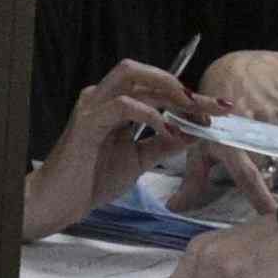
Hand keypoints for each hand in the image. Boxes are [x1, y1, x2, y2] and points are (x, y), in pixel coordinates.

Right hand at [26, 57, 214, 234]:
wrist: (57, 203)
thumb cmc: (89, 180)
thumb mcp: (138, 160)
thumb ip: (163, 144)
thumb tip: (194, 131)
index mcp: (114, 103)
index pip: (155, 88)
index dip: (189, 95)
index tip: (220, 108)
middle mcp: (102, 96)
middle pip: (147, 74)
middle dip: (185, 88)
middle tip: (215, 106)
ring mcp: (93, 106)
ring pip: (133, 77)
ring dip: (169, 92)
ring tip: (194, 111)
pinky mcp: (87, 123)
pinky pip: (123, 105)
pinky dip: (150, 114)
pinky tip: (168, 128)